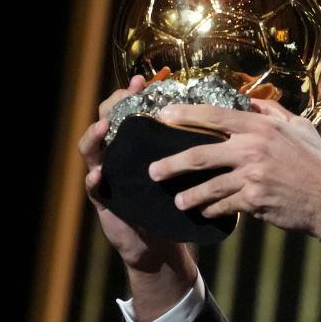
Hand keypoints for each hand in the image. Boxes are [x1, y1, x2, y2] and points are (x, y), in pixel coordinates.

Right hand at [79, 72, 189, 271]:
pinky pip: (93, 188)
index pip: (130, 112)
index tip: (143, 81)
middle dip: (111, 107)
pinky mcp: (104, 201)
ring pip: (92, 151)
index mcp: (138, 146)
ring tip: (103, 127)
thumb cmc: (176, 201)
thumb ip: (197, 147)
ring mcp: (108, 176)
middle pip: (105, 122)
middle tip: (123, 96)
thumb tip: (228, 120)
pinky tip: (98, 174)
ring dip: (95, 137)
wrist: (161, 241)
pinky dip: (93, 180)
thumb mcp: (186, 172)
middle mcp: (119, 156)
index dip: (134, 95)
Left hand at [148, 99, 320, 237]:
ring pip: (208, 186)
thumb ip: (273, 112)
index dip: (185, 115)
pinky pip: (224, 206)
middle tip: (154, 171)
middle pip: (200, 155)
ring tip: (178, 201)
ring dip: (189, 196)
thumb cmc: (318, 162)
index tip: (164, 116)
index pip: (214, 116)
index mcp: (261, 127)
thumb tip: (250, 101)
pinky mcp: (254, 201)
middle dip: (171, 164)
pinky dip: (213, 210)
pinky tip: (205, 212)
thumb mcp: (301, 128)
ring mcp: (252, 177)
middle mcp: (252, 149)